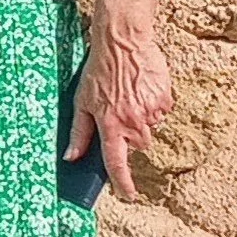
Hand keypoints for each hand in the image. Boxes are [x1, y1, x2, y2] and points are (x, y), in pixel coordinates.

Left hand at [67, 0, 174, 203]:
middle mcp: (132, 123)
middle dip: (131, 136)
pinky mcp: (165, 99)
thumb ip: (79, 133)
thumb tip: (70, 158)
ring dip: (142, 119)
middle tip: (120, 113)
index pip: (116, 163)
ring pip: (151, 128)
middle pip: (138, 146)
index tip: (129, 196)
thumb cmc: (98, 70)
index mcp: (110, 125)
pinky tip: (143, 88)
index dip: (123, 183)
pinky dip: (154, 104)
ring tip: (130, 96)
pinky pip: (162, 112)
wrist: (123, 40)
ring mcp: (151, 112)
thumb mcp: (82, 101)